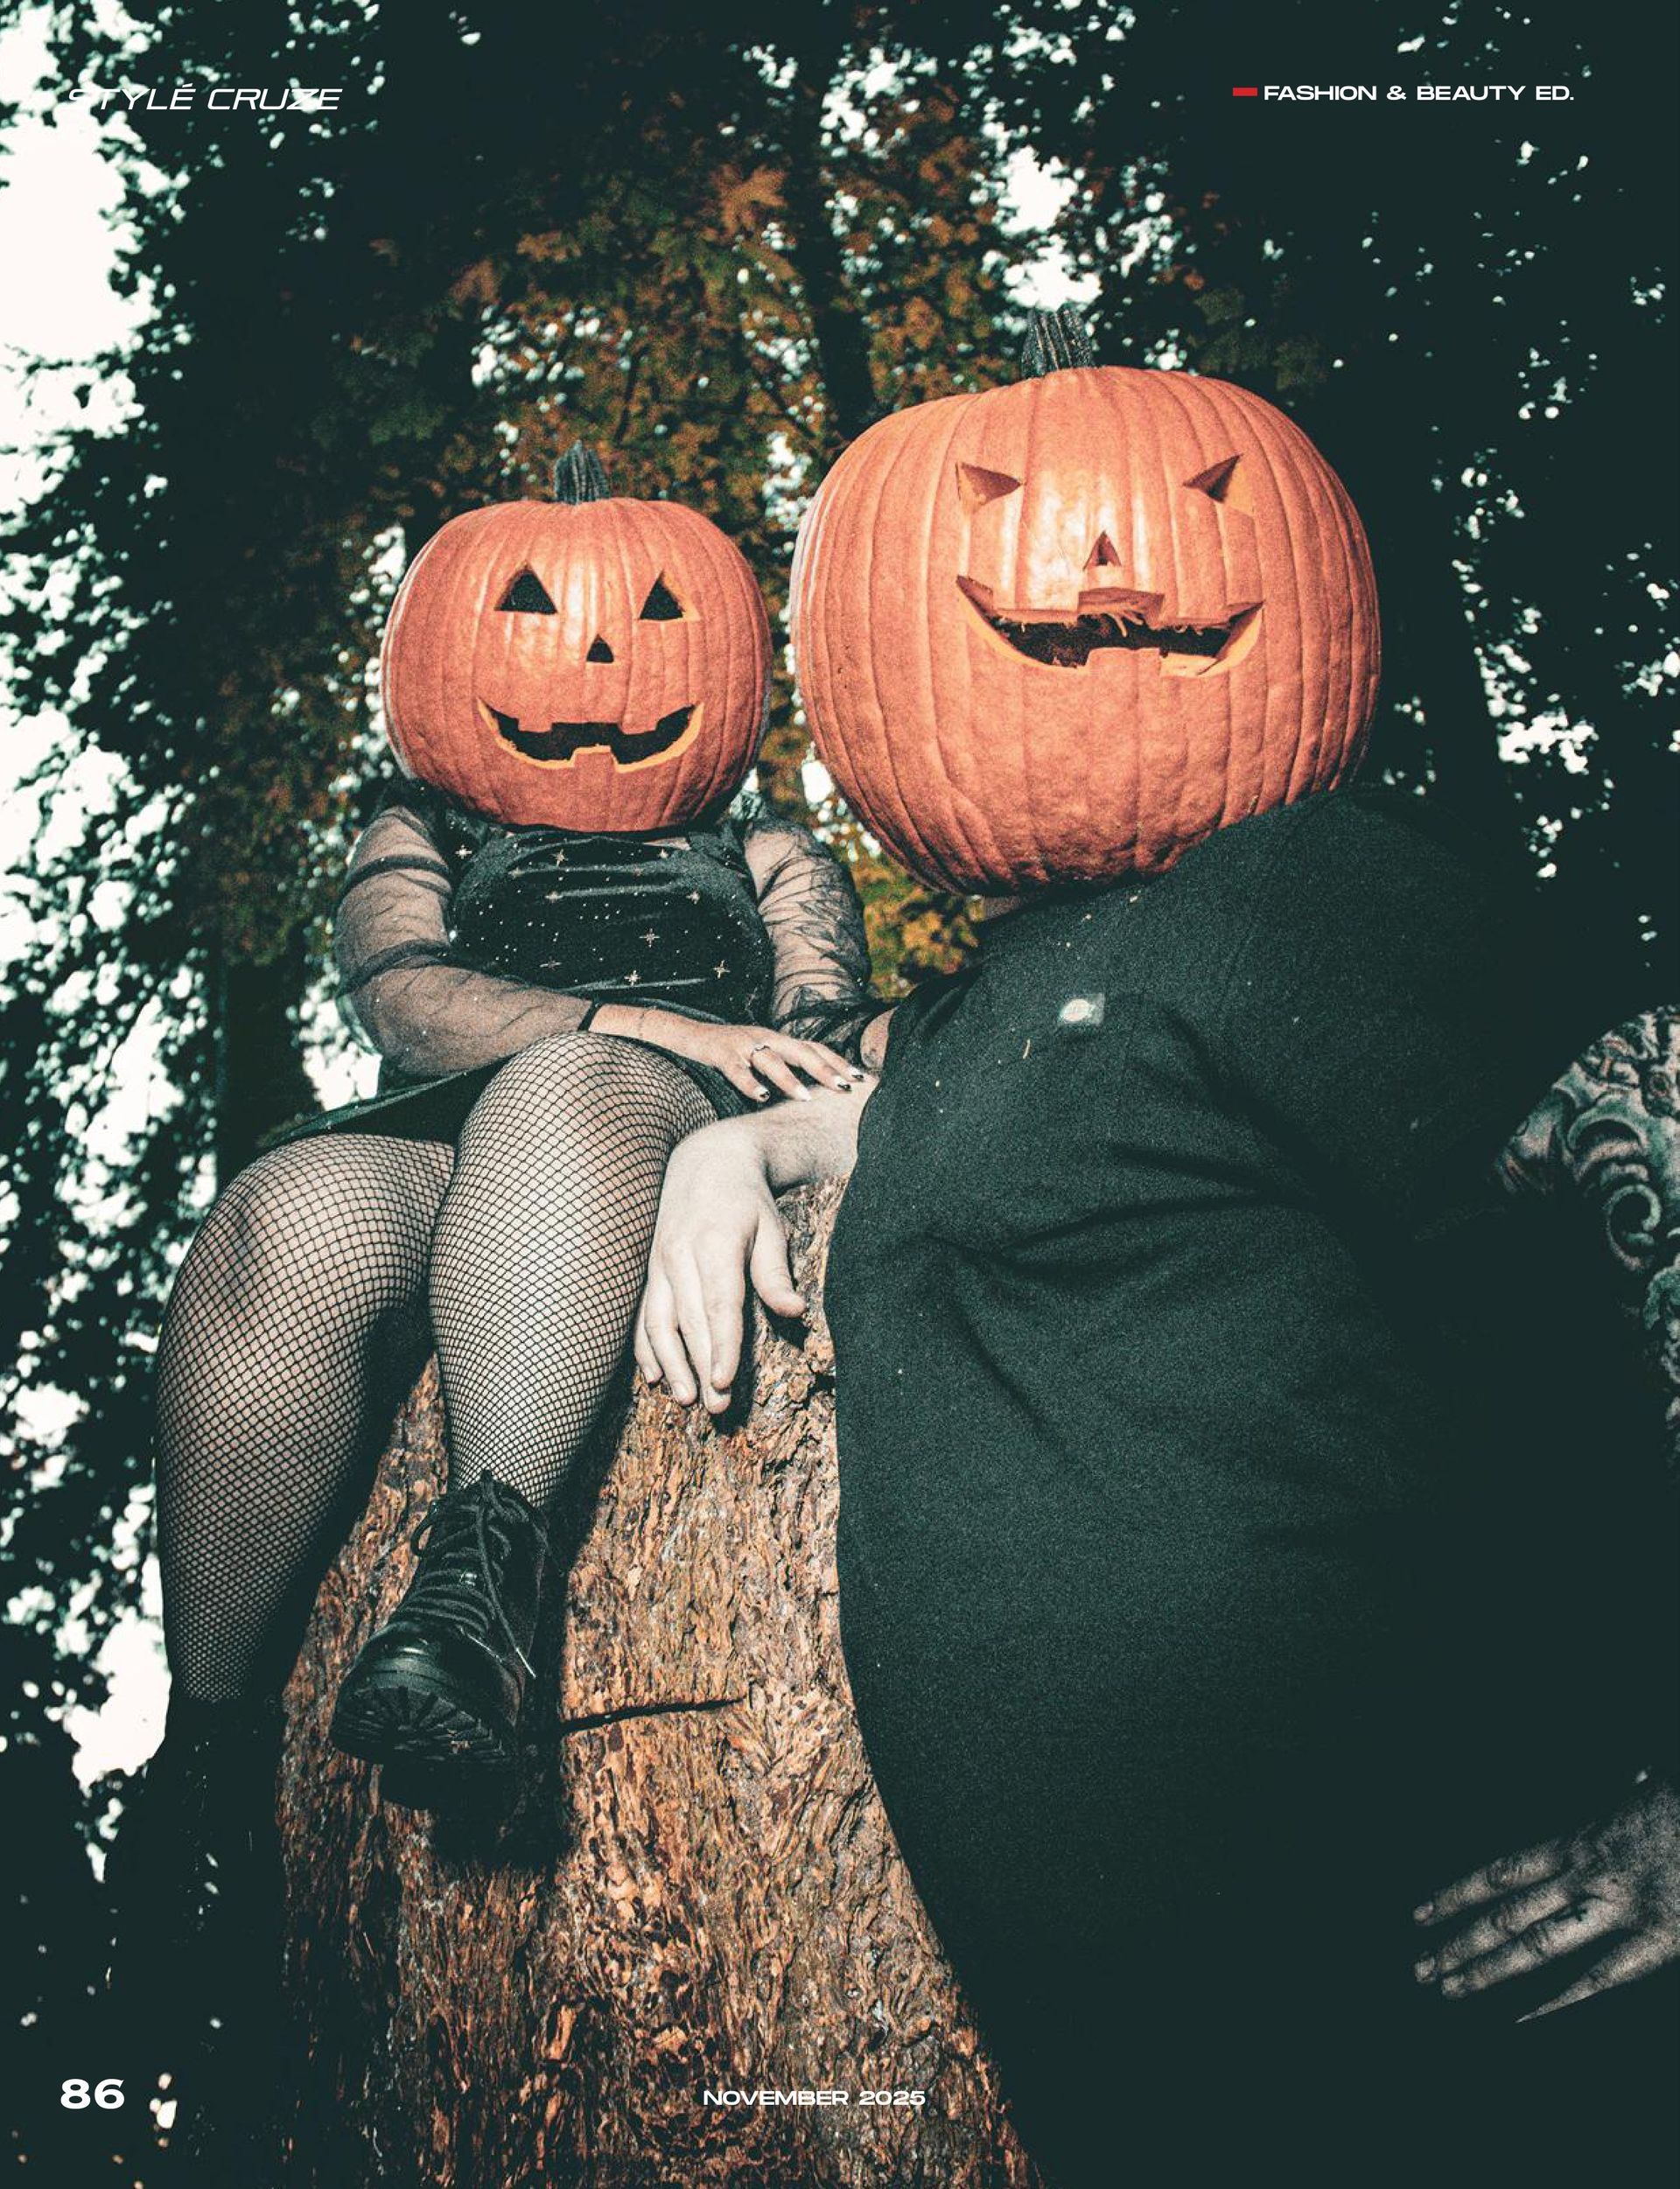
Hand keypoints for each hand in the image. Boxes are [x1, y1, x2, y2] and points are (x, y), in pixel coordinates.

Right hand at [599, 1007, 860, 1104]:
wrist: (688, 1033)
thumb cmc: (729, 1051)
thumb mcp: (760, 1055)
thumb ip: (784, 1066)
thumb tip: (813, 1087)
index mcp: (777, 1039)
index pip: (814, 1048)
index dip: (837, 1062)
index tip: (860, 1077)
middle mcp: (765, 1037)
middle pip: (801, 1052)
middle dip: (825, 1070)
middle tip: (846, 1088)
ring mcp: (744, 1044)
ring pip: (772, 1061)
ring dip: (790, 1080)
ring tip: (808, 1099)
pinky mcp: (721, 1052)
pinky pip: (737, 1069)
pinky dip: (750, 1083)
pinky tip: (761, 1097)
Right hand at [634, 1123, 805, 1410]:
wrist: (706, 1163)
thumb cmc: (747, 1201)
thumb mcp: (770, 1228)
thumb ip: (775, 1273)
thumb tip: (794, 1312)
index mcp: (714, 1244)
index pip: (718, 1304)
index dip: (722, 1345)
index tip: (725, 1381)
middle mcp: (680, 1256)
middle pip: (689, 1321)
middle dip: (701, 1367)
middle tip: (716, 1406)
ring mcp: (660, 1265)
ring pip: (659, 1322)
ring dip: (670, 1364)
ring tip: (684, 1399)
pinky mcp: (651, 1272)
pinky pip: (644, 1315)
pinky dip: (646, 1348)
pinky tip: (655, 1376)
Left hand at [1413, 1775, 1679, 2017]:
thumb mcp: (1655, 1790)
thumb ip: (1635, 1793)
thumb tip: (1633, 1780)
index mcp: (1581, 1843)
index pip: (1503, 1872)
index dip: (1458, 1894)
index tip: (1420, 1915)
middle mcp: (1586, 1876)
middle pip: (1507, 1913)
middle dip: (1459, 1942)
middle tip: (1418, 1969)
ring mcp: (1619, 1908)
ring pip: (1538, 1944)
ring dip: (1490, 1969)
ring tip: (1448, 1988)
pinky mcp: (1659, 1935)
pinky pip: (1603, 1974)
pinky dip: (1563, 1999)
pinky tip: (1526, 2017)